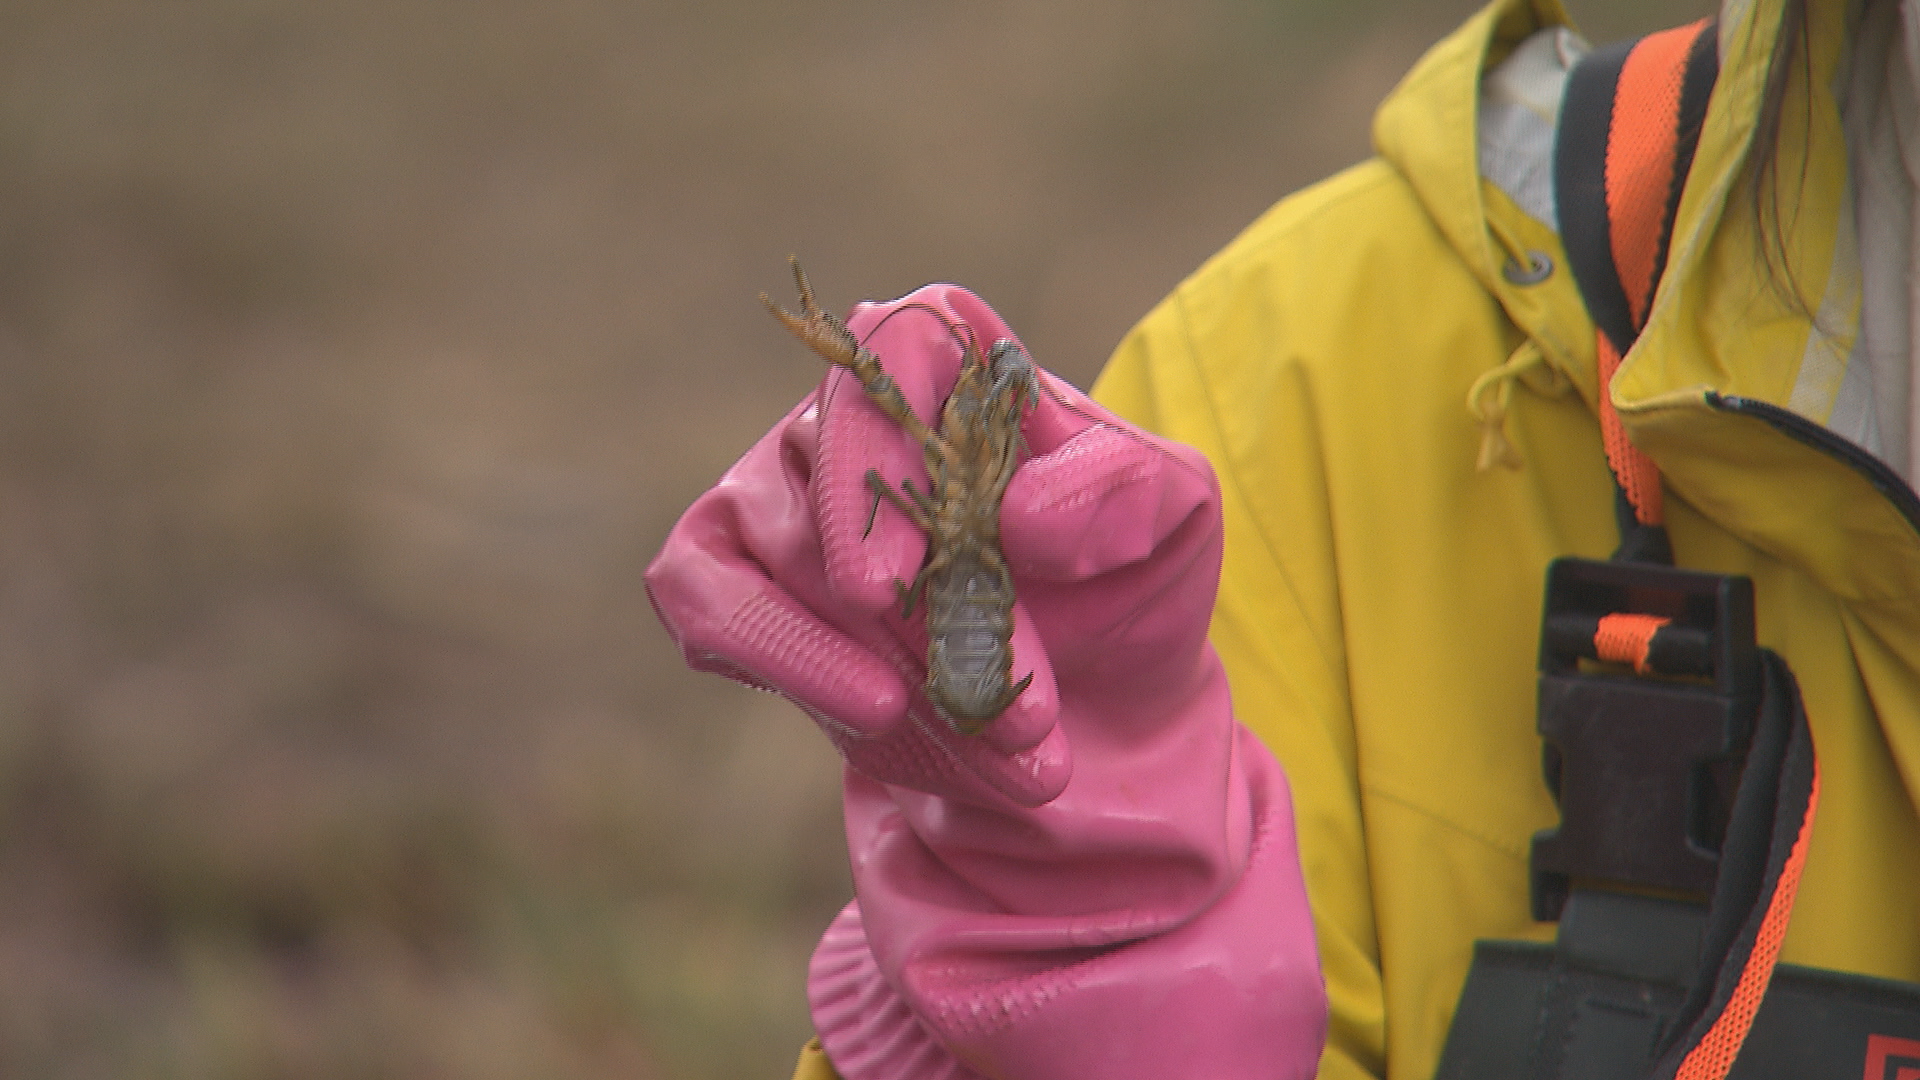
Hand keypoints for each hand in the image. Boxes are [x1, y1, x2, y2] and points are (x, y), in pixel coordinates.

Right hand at [647, 273, 1220, 810]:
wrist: (1091, 718)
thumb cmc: (1124, 591)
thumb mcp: (1173, 526)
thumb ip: (1119, 489)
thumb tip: (1019, 507)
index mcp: (953, 360)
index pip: (894, 349)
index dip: (881, 453)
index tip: (895, 582)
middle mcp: (851, 409)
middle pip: (840, 479)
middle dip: (930, 620)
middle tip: (1027, 717)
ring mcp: (779, 491)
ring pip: (792, 563)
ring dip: (894, 670)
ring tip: (1009, 752)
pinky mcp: (728, 576)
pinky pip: (707, 600)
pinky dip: (784, 663)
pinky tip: (869, 715)